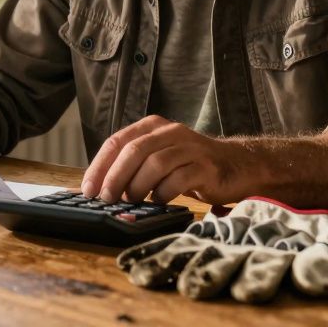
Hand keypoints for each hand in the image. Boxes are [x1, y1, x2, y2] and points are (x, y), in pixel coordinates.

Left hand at [81, 115, 249, 204]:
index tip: (89, 189)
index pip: (117, 141)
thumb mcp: (159, 158)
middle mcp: (170, 132)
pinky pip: (180, 178)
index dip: (100, 166)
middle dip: (115, 176)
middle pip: (135, 150)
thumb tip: (100, 189)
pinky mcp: (207, 166)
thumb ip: (134, 166)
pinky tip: (159, 201)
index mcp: (153, 127)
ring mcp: (190, 147)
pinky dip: (164, 192)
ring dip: (139, 185)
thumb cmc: (190, 165)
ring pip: (156, 163)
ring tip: (133, 200)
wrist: (238, 165)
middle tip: (106, 198)